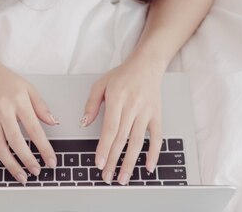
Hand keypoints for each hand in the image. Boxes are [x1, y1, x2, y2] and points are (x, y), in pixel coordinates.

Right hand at [0, 56, 59, 184]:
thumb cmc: (4, 78)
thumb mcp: (28, 87)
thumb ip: (41, 106)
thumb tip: (54, 122)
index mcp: (18, 102)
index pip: (34, 130)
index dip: (44, 148)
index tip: (51, 161)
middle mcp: (2, 111)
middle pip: (16, 142)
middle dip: (28, 160)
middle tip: (37, 172)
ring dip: (10, 166)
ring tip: (21, 177)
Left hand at [80, 56, 164, 184]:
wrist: (147, 64)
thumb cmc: (123, 74)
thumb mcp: (101, 83)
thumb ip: (91, 104)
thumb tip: (84, 123)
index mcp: (117, 99)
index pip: (110, 128)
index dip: (104, 147)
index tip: (99, 163)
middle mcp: (133, 107)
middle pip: (122, 138)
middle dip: (113, 160)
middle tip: (107, 176)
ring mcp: (146, 112)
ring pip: (138, 141)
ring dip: (130, 162)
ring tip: (123, 177)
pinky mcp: (157, 115)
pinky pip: (157, 137)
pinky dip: (153, 153)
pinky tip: (148, 167)